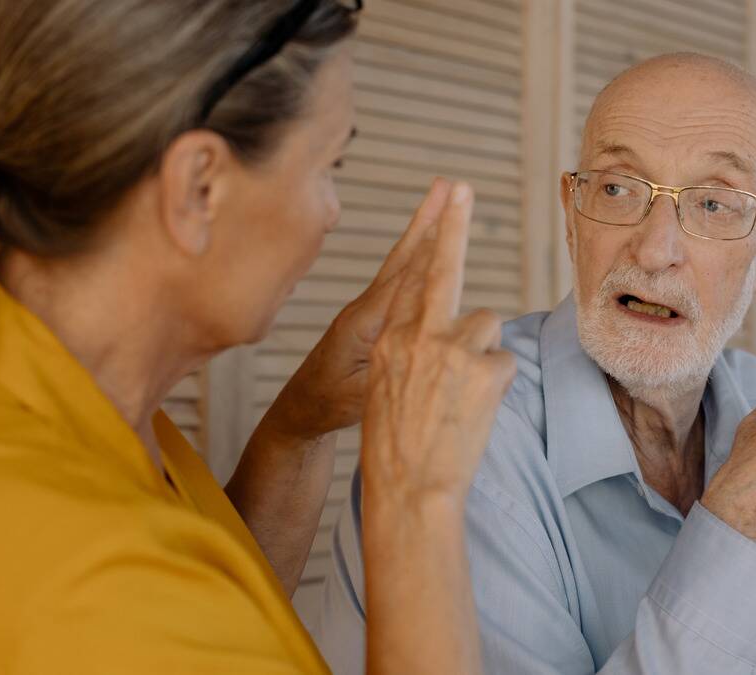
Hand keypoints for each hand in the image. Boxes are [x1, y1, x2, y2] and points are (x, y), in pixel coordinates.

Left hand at [256, 179, 453, 443]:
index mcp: (369, 322)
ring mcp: (369, 307)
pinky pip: (400, 274)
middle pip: (407, 256)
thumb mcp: (363, 397)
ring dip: (424, 226)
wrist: (303, 407)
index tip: (451, 211)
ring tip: (441, 194)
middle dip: (432, 220)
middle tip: (453, 186)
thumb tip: (426, 353)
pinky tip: (427, 237)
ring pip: (402, 260)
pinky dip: (416, 249)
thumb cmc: (332, 406)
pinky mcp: (372, 313)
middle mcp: (368, 306)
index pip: (410, 277)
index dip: (433, 243)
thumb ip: (391, 373)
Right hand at [360, 182, 516, 508]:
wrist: (408, 490)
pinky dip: (497, 384)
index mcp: (387, 340)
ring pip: (488, 324)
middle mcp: (416, 335)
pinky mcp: (484, 369)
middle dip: (452, 227)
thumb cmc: (397, 449)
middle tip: (460, 187)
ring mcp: (450, 349)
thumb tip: (431, 334)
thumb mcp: (384, 391)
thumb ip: (407, 352)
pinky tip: (477, 411)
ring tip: (465, 395)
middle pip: (443, 270)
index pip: (408, 278)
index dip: (428, 238)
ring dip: (484, 352)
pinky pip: (504, 361)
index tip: (443, 201)